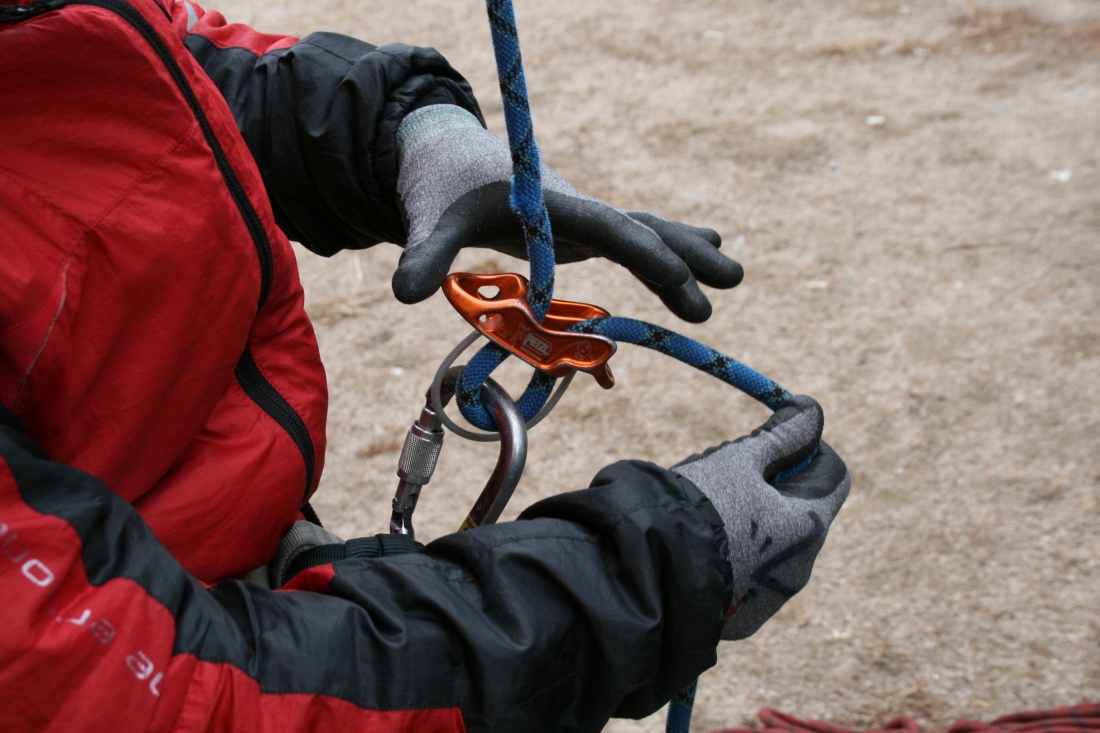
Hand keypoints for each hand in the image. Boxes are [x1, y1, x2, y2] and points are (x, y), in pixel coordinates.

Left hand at [392, 105, 742, 322]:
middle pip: (639, 228)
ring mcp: (580, 219)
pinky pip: (629, 240)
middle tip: (732, 279)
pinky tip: (692, 261)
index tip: (681, 282)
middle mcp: (575, 209)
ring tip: (732, 271)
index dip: (646, 255)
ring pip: (643, 231)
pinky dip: (662, 250)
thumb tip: (403, 294)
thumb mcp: (430, 218)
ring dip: (685, 250)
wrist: (447, 158)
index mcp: (549, 203)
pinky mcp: (577, 230)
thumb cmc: (442, 187)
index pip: (608, 229)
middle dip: (684, 254)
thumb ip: (425, 253)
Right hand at [671, 395, 849, 639]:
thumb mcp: (740, 460)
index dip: (808, 450)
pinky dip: (732, 553)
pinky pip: (747, 574)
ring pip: (772, 543)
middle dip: (772, 484)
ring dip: (752, 519)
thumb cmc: (699, 505)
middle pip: (799, 510)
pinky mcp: (743, 617)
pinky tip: (696, 542)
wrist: (651, 570)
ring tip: (703, 506)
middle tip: (728, 469)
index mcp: (809, 526)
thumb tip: (812, 410)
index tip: (775, 441)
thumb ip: (781, 436)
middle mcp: (800, 567)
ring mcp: (772, 597)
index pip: (834, 476)